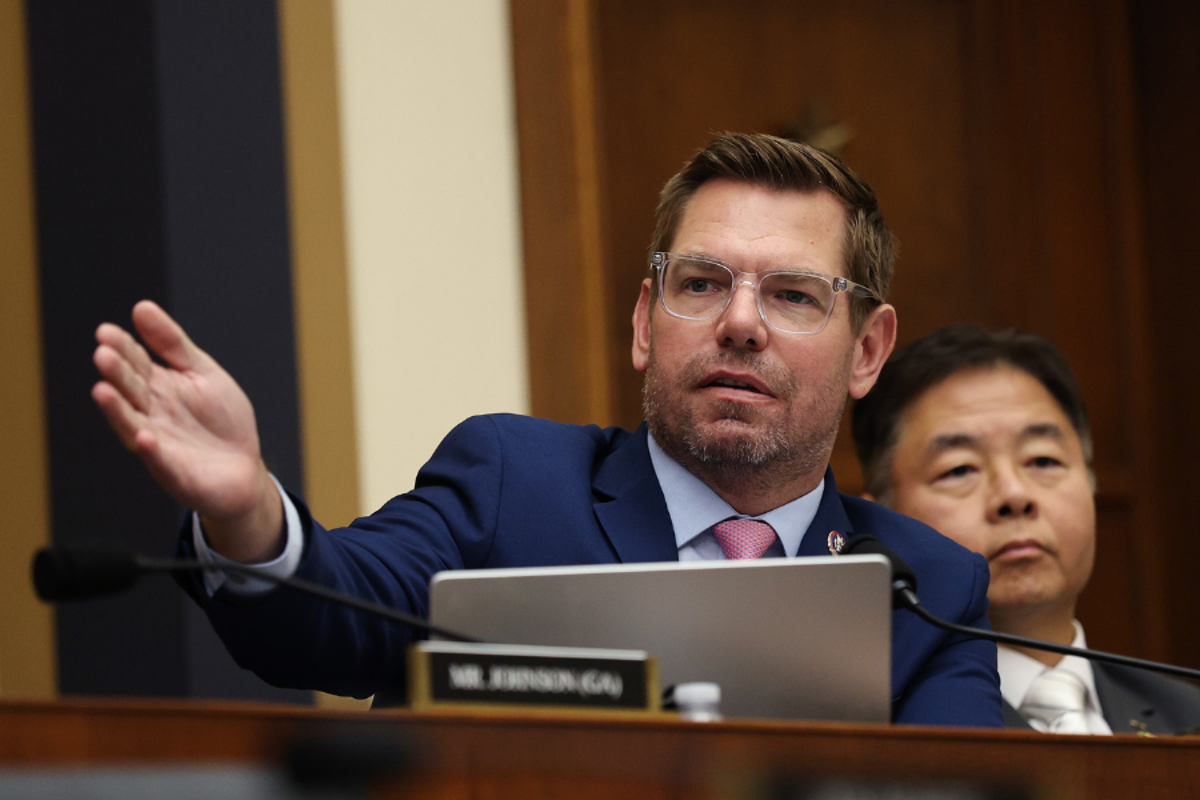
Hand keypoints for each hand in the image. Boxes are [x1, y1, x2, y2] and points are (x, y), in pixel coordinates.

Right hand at [92, 300, 282, 560]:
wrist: (245, 468)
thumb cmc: (222, 420)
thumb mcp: (202, 372)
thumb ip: (173, 344)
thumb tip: (141, 307)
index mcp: (159, 387)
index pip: (136, 363)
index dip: (122, 348)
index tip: (106, 331)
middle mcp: (152, 413)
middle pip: (130, 390)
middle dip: (116, 373)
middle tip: (103, 354)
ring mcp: (159, 443)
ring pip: (132, 424)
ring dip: (117, 410)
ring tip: (103, 391)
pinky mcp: (173, 471)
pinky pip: (160, 460)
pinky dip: (151, 450)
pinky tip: (145, 437)